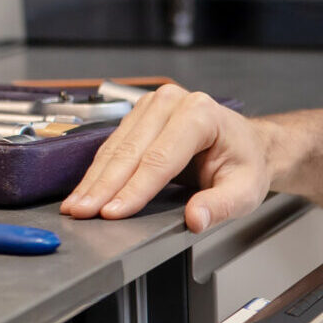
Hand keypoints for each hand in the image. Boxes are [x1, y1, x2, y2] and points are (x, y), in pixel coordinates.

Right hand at [60, 84, 280, 231]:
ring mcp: (152, 105)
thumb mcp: (245, 190)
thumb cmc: (246, 164)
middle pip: (131, 151)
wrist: (247, 145)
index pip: (160, 159)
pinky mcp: (139, 115)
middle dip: (104, 186)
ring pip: (116, 147)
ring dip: (94, 179)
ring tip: (75, 205)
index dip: (134, 189)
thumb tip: (195, 219)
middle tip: (81, 212)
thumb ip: (220, 206)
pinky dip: (99, 170)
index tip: (113, 212)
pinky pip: (114, 145)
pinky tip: (86, 190)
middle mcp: (172, 102)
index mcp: (200, 114)